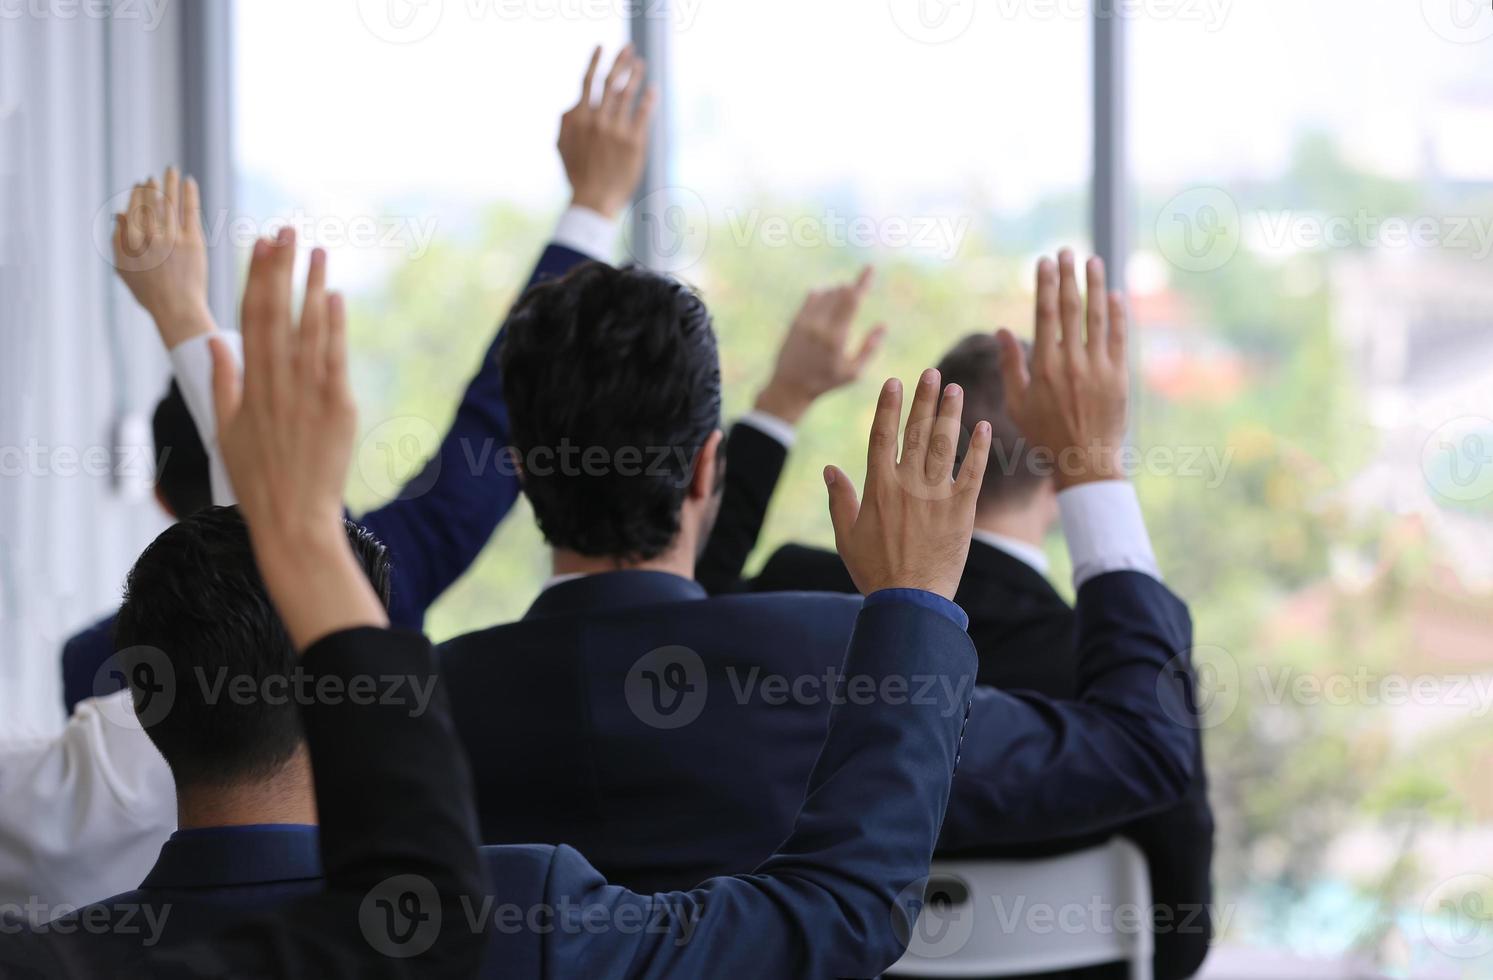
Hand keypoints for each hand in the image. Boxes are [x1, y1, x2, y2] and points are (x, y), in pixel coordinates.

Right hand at [112, 166, 214, 347]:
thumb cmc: (149, 293)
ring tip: (172, 170)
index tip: (140, 184)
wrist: (177, 309)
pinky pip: (190, 211)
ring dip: (171, 183)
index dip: (137, 194)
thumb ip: (118, 241)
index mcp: (130, 242)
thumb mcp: (124, 269)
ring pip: (170, 202)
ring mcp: (172, 238)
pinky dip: (189, 194)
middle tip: (156, 177)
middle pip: (150, 202)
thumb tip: (119, 214)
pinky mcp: (193, 242)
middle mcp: (149, 237)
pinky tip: (189, 182)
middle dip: (153, 186)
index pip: (132, 208)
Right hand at [209, 228, 386, 647]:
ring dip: (311, 285)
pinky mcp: (335, 407)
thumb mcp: (227, 431)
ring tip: (317, 249)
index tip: (258, 244)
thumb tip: (218, 345)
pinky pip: (333, 358)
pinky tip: (334, 296)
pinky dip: (334, 326)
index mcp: (247, 386)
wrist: (292, 520)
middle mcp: (274, 383)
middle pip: (274, 313)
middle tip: (285, 228)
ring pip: (306, 328)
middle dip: (279, 268)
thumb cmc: (258, 480)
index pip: (248, 319)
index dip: (253, 278)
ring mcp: (306, 393)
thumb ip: (224, 384)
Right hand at [558, 45, 657, 219]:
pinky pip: (643, 113)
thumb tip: (574, 103)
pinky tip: (652, 90)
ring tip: (641, 64)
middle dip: (620, 62)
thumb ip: (566, 121)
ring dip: (635, 76)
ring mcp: (616, 130)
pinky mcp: (633, 142)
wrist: (594, 199)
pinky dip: (648, 99)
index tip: (601, 47)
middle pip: (610, 82)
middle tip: (629, 49)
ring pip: (627, 94)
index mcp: (579, 118)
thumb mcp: (562, 145)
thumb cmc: (577, 173)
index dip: (595, 61)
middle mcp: (598, 120)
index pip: (588, 81)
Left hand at [754, 267, 886, 424]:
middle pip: (839, 293)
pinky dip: (823, 294)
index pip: (852, 301)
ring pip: (826, 293)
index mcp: (837, 338)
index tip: (870, 268)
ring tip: (841, 307)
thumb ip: (870, 349)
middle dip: (851, 289)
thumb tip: (883, 326)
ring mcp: (805, 322)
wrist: (790, 386)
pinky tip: (827, 299)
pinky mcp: (795, 321)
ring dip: (838, 292)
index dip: (862, 282)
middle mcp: (820, 326)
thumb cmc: (826, 381)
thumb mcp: (853, 373)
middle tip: (856, 294)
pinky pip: (812, 297)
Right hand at [825, 370, 991, 600]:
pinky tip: (983, 427)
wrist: (910, 600)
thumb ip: (839, 499)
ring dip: (950, 413)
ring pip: (944, 444)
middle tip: (933, 373)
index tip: (893, 382)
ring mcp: (936, 495)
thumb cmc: (874, 570)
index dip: (888, 406)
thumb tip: (830, 468)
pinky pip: (973, 472)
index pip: (881, 434)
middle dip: (924, 398)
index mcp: (878, 486)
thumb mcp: (846, 536)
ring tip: (955, 388)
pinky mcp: (962, 510)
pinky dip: (979, 449)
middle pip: (916, 431)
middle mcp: (907, 483)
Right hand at [997, 250, 1128, 490]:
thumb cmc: (1045, 434)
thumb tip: (1001, 330)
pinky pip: (1119, 338)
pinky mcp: (1119, 376)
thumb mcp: (1018, 403)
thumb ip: (1011, 364)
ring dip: (1096, 286)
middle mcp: (1072, 363)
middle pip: (1071, 309)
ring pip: (1097, 318)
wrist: (1084, 460)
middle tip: (1066, 251)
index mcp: (1044, 367)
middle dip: (1069, 277)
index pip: (1045, 315)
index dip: (1045, 285)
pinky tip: (1115, 295)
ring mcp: (1098, 368)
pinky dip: (1118, 315)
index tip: (1044, 262)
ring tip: (1093, 262)